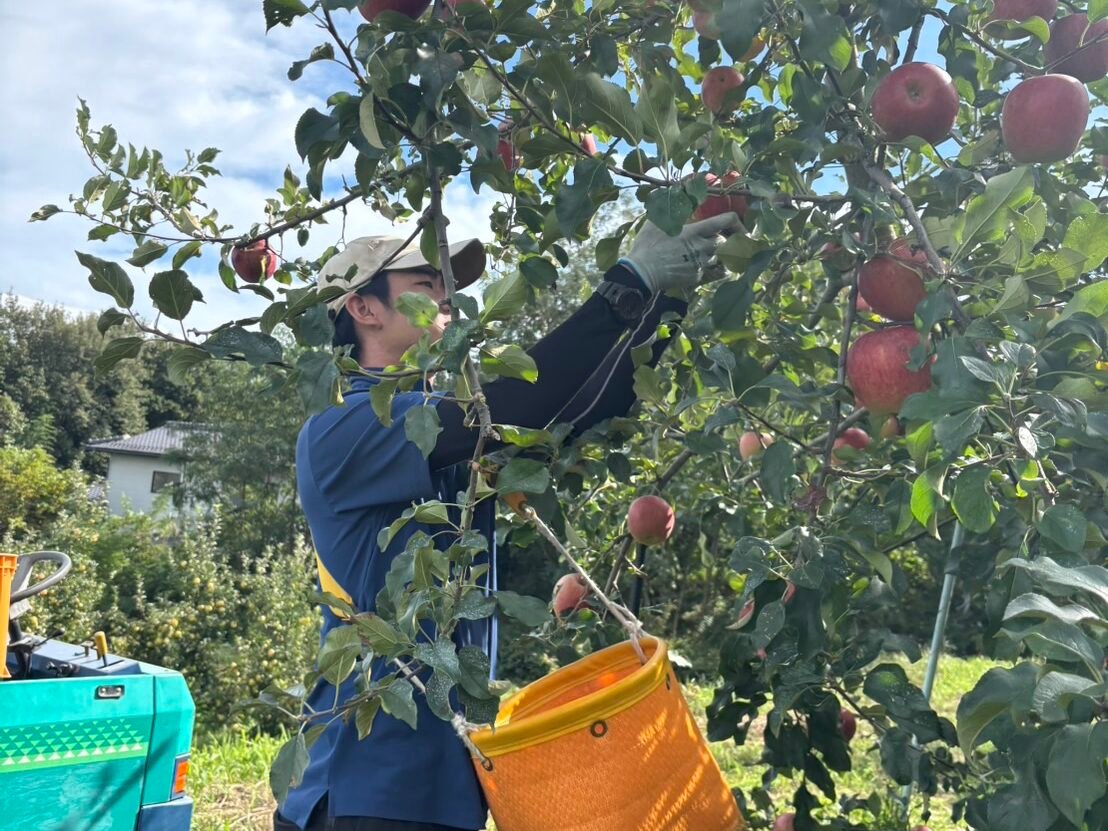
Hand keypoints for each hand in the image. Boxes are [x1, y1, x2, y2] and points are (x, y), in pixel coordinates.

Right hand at [619, 212, 740, 293]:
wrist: (642, 273)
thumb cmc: (648, 244)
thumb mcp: (658, 220)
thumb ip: (675, 205)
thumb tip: (685, 183)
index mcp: (696, 230)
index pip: (727, 221)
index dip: (738, 221)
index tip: (738, 225)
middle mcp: (703, 247)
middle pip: (726, 240)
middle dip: (725, 238)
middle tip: (722, 237)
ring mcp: (702, 264)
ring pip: (721, 257)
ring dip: (719, 253)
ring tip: (710, 252)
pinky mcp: (698, 278)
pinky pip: (715, 272)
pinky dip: (715, 268)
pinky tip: (707, 265)